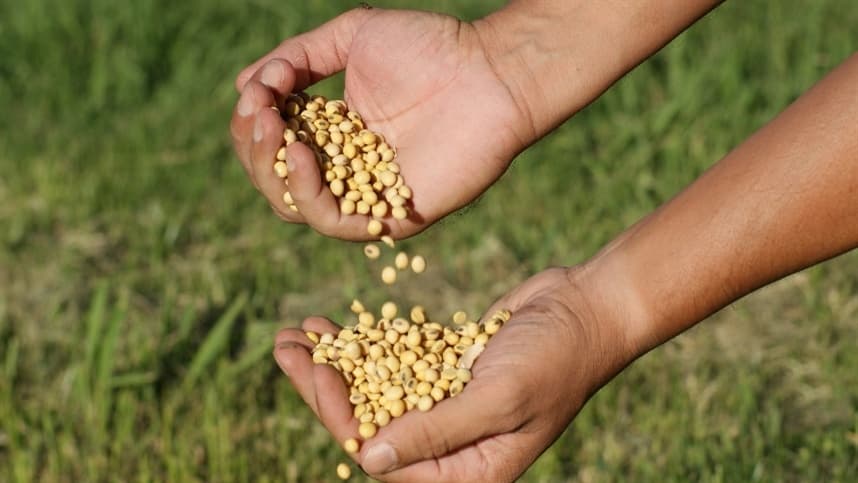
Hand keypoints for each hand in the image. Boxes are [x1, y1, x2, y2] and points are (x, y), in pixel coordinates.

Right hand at [230, 7, 534, 239]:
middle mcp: (345, 166)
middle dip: (255, 147)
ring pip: (294, 205)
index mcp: (333, 130)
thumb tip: (245, 86)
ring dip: (272, 170)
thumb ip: (298, 58)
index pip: (274, 142)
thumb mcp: (351, 36)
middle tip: (257, 114)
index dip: (253, 122)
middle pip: (275, 178)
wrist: (487, 70)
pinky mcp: (391, 215)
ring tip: (274, 131)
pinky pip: (336, 223)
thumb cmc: (429, 48)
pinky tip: (303, 157)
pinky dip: (308, 195)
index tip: (254, 94)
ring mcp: (366, 193)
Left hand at [272, 266, 634, 481]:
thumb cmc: (558, 359)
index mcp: (466, 470)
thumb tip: (367, 460)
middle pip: (368, 422)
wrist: (589, 309)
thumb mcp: (499, 398)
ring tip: (293, 335)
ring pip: (373, 389)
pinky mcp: (443, 367)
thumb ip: (436, 431)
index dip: (341, 419)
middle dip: (322, 387)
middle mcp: (451, 443)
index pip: (385, 458)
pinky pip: (392, 361)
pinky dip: (361, 343)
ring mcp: (445, 402)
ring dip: (333, 362)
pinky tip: (328, 325)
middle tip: (283, 348)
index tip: (318, 373)